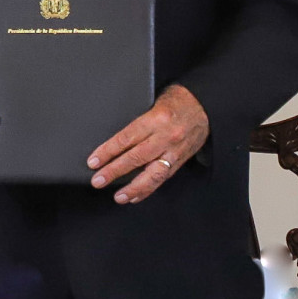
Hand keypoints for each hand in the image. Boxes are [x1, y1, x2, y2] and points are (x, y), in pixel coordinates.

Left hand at [87, 84, 210, 203]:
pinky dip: (149, 189)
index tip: (93, 162)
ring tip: (119, 197)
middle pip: (136, 157)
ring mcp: (174, 151)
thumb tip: (113, 142)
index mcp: (155, 119)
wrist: (204, 106)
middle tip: (98, 181)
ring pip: (153, 174)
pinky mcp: (181, 161)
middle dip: (115, 171)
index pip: (126, 138)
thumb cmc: (175, 102)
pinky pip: (164, 178)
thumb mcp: (152, 103)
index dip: (107, 151)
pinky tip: (136, 196)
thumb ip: (137, 122)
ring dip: (134, 188)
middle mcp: (165, 137)